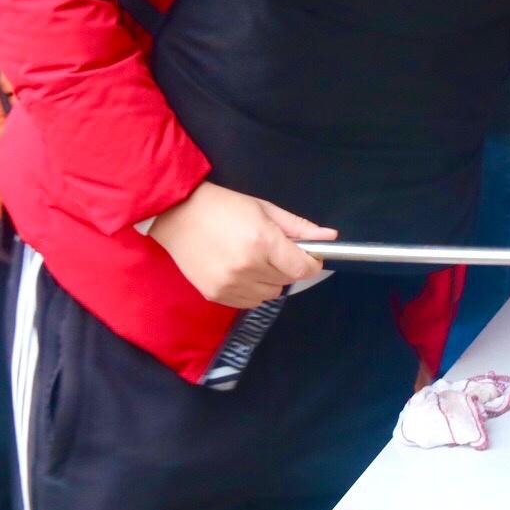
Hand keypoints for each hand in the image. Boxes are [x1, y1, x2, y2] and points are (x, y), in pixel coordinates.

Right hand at [147, 181, 335, 309]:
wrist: (178, 215)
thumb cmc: (224, 207)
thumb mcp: (265, 209)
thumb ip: (299, 227)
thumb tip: (331, 238)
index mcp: (262, 242)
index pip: (302, 268)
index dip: (312, 264)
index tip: (311, 257)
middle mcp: (248, 267)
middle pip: (287, 280)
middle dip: (287, 266)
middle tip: (273, 249)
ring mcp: (230, 284)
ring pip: (270, 294)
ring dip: (270, 279)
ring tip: (254, 258)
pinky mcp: (215, 295)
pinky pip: (249, 302)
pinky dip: (252, 290)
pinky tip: (240, 270)